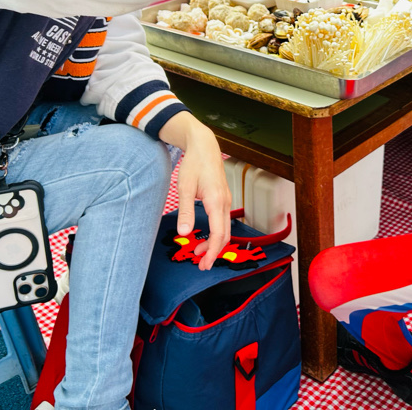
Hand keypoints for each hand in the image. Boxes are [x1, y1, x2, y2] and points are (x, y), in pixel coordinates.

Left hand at [160, 112, 231, 270]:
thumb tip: (185, 233)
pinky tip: (204, 235)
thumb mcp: (184, 187)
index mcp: (216, 201)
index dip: (212, 251)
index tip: (204, 264)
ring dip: (214, 243)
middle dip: (214, 252)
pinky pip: (223, 220)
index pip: (218, 234)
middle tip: (201, 265)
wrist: (204, 147)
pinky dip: (216, 233)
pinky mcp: (223, 198)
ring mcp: (226, 200)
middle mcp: (225, 202)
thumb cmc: (195, 164)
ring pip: (225, 228)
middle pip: (225, 235)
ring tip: (198, 252)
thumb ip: (185, 211)